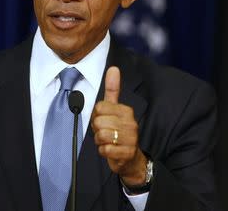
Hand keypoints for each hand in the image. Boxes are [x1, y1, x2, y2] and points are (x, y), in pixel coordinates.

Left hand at [90, 66, 147, 185]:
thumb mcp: (115, 109)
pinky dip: (104, 151)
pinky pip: (105, 150)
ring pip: (101, 135)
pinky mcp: (127, 153)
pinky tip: (110, 150)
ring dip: (100, 141)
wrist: (130, 158)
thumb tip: (113, 68)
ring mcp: (131, 139)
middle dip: (97, 129)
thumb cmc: (119, 131)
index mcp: (126, 111)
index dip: (96, 116)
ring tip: (108, 141)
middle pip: (98, 122)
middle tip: (105, 132)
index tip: (104, 121)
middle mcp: (130, 123)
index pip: (99, 108)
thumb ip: (113, 89)